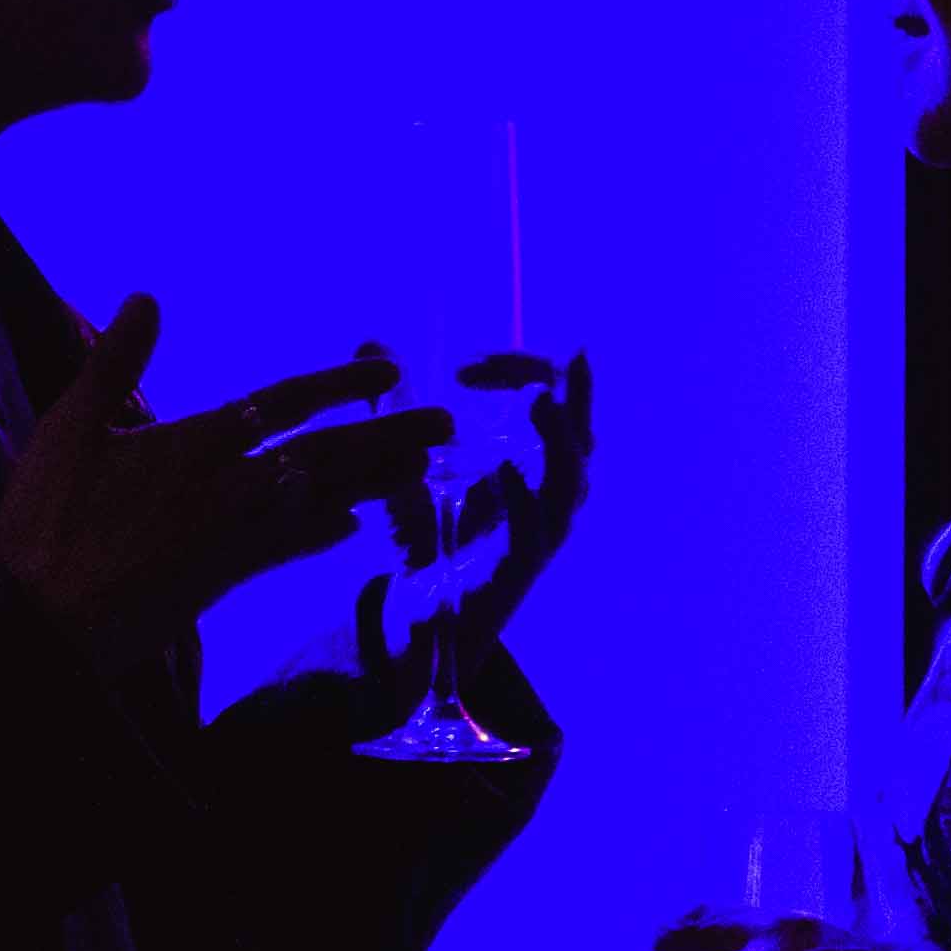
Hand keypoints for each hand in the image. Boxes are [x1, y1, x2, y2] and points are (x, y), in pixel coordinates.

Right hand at [0, 298, 447, 637]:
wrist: (46, 624)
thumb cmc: (48, 523)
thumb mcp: (68, 430)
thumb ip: (113, 363)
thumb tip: (147, 297)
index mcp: (196, 445)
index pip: (285, 403)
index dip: (340, 385)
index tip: (390, 374)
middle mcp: (229, 489)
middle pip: (325, 454)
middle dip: (387, 436)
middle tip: (444, 424)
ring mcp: (232, 538)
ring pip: (319, 501)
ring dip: (372, 482)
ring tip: (419, 469)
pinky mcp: (223, 580)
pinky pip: (288, 549)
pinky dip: (321, 533)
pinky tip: (350, 526)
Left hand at [367, 348, 599, 653]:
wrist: (417, 613)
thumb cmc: (426, 533)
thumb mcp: (406, 458)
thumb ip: (393, 401)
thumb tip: (369, 338)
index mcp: (532, 459)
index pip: (552, 396)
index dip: (520, 368)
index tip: (466, 362)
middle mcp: (547, 491)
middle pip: (580, 431)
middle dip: (572, 390)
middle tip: (566, 353)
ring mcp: (539, 530)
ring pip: (570, 480)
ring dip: (557, 436)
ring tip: (541, 398)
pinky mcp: (518, 567)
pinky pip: (533, 531)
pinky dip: (522, 498)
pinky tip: (505, 468)